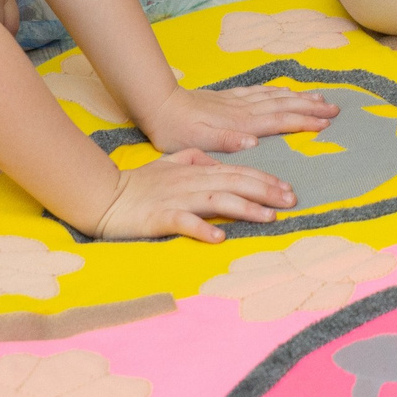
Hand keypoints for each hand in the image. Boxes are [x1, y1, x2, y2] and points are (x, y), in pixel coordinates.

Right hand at [92, 149, 296, 243]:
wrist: (104, 195)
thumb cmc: (139, 183)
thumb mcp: (170, 163)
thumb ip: (196, 158)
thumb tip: (218, 161)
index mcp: (196, 170)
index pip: (237, 172)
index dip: (265, 179)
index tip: (288, 189)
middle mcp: (191, 182)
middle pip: (235, 184)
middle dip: (266, 191)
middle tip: (291, 201)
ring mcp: (177, 199)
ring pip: (217, 200)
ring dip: (245, 208)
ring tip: (269, 217)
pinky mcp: (161, 217)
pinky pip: (184, 223)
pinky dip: (202, 230)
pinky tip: (219, 238)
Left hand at [139, 83, 335, 155]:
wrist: (159, 105)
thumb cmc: (175, 130)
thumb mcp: (196, 142)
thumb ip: (226, 141)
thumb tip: (253, 142)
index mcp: (240, 124)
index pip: (279, 121)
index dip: (303, 122)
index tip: (326, 123)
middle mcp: (243, 110)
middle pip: (284, 106)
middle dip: (310, 108)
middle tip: (335, 109)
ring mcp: (237, 101)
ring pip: (275, 96)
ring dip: (299, 97)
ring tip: (320, 97)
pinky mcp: (228, 97)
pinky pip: (260, 92)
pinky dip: (278, 91)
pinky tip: (285, 91)